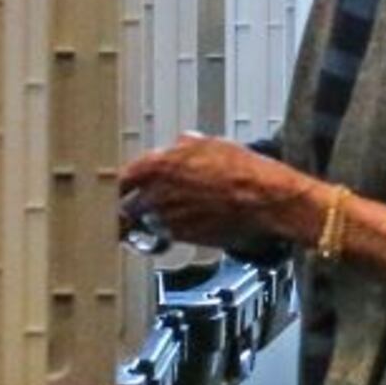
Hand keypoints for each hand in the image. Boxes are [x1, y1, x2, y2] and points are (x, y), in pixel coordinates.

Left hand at [113, 134, 319, 252]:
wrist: (265, 199)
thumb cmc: (243, 170)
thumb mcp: (209, 144)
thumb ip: (183, 148)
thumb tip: (178, 148)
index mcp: (156, 167)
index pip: (120, 179)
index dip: (119, 185)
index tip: (120, 187)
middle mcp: (156, 196)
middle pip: (125, 208)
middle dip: (128, 208)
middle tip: (131, 209)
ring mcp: (168, 220)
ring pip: (145, 225)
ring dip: (150, 221)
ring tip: (163, 216)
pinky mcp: (185, 239)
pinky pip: (167, 237)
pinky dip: (170, 232)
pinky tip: (185, 224)